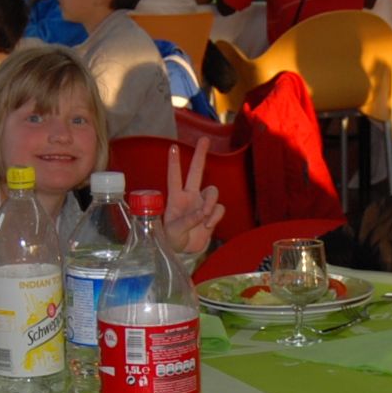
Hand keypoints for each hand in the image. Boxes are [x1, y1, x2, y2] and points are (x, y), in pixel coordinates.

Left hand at [160, 142, 224, 264]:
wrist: (184, 253)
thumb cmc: (172, 240)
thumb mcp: (174, 232)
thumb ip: (188, 221)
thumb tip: (202, 213)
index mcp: (175, 198)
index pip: (174, 177)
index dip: (174, 163)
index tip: (172, 147)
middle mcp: (189, 196)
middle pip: (196, 172)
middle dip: (200, 155)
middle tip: (204, 139)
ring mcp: (202, 203)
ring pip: (212, 191)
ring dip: (210, 202)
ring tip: (204, 217)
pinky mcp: (212, 213)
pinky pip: (219, 208)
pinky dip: (215, 216)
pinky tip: (208, 226)